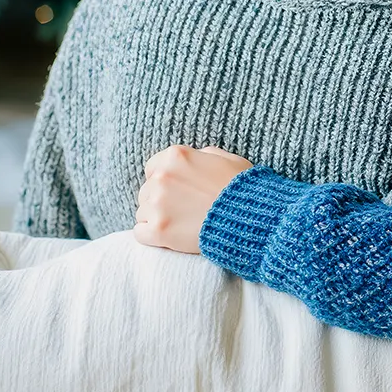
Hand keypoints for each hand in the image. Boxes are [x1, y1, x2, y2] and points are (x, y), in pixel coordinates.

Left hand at [134, 145, 253, 253]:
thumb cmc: (243, 189)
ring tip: (182, 223)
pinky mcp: (158, 229)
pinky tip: (170, 235)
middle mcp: (162, 177)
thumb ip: (204, 155)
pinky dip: (152, 236)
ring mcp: (158, 204)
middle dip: (161, 200)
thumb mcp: (228, 160)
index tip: (179, 191)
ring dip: (158, 218)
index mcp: (175, 156)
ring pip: (142, 212)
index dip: (165, 181)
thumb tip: (194, 158)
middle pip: (146, 191)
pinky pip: (140, 232)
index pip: (152, 168)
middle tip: (183, 210)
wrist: (251, 219)